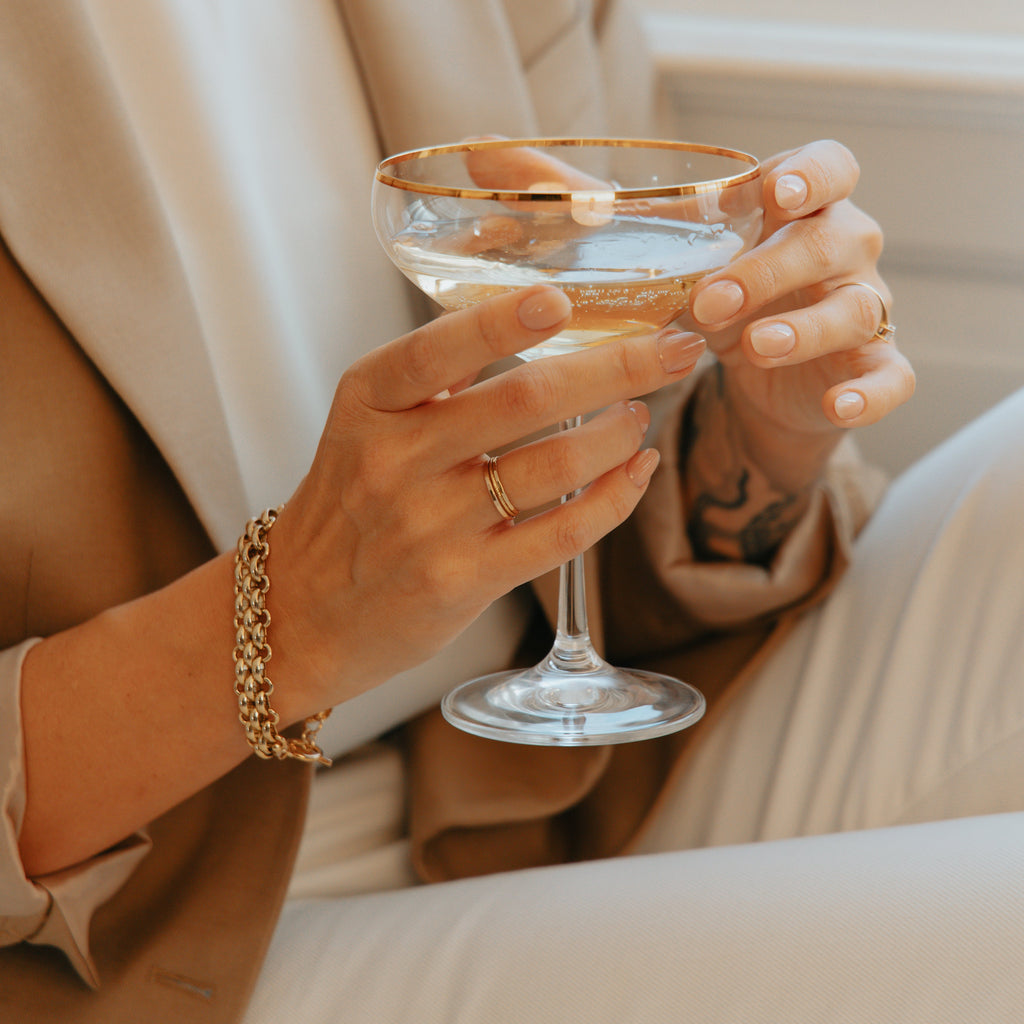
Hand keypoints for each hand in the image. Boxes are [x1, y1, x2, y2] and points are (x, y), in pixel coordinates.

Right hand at [268, 286, 705, 717]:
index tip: (565, 298)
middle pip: (523, 402)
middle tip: (673, 348)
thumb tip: (525, 312)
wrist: (301, 611)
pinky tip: (636, 471)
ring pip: (553, 467)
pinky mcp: (460, 582)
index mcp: (368, 403)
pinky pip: (559, 535)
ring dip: (618, 433)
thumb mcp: (364, 424)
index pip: (438, 348)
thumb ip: (434, 374)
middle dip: (615, 368)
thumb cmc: (348, 505)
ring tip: (641, 412)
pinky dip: (612, 499)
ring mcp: (428, 526)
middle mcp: (394, 460)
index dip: (504, 321)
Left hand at [686, 140, 914, 438]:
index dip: (812, 175)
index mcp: (805, 209)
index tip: (778, 193)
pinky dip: (870, 395)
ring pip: (855, 309)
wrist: (760, 374)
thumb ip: (665, 244)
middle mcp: (847, 249)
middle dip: (767, 271)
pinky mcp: (874, 363)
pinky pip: (892, 377)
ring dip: (804, 330)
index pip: (831, 168)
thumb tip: (589, 215)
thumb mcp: (697, 268)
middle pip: (828, 242)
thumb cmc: (731, 298)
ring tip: (755, 346)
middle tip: (710, 303)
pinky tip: (839, 405)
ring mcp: (866, 305)